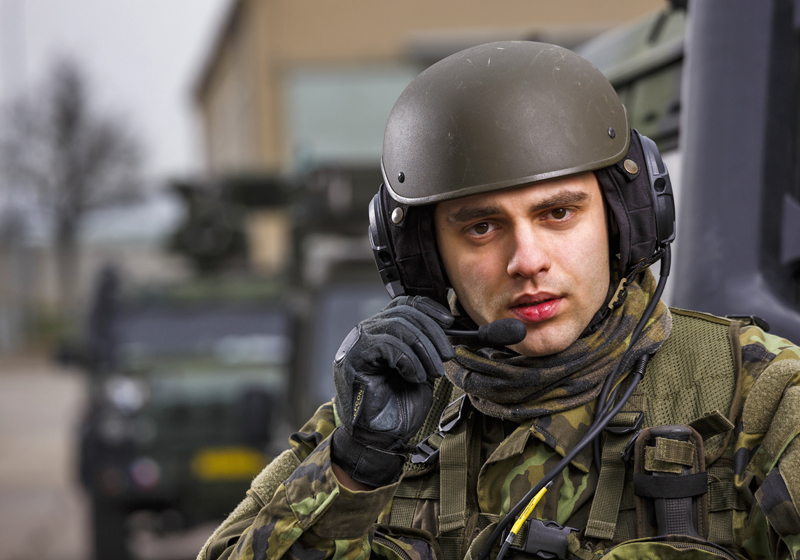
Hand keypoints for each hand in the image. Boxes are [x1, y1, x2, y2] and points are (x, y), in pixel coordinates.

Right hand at [331, 296, 454, 486]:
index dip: (428, 308)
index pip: (404, 304)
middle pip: (403, 313)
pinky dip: (408, 360)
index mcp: (381, 332)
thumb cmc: (400, 407)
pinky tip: (415, 377)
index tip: (449, 322)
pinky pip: (387, 345)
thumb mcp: (424, 369)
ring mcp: (356, 344)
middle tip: (446, 357)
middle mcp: (366, 333)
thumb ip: (429, 346)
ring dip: (423, 349)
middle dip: (432, 333)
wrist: (381, 438)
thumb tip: (453, 327)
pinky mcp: (352, 359)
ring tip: (432, 372)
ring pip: (397, 326)